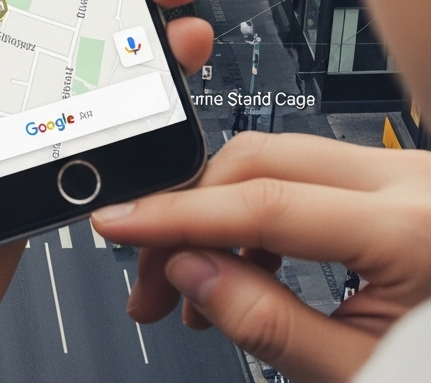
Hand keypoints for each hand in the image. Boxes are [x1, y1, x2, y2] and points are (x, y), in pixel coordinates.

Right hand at [91, 131, 430, 382]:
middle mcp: (408, 179)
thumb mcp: (364, 374)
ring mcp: (403, 174)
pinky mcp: (396, 183)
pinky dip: (256, 217)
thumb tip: (189, 270)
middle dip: (189, 213)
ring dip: (218, 215)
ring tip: (190, 287)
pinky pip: (302, 177)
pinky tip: (239, 269)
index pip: (261, 202)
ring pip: (274, 160)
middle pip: (258, 158)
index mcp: (413, 228)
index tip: (118, 224)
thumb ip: (269, 323)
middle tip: (150, 277)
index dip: (175, 215)